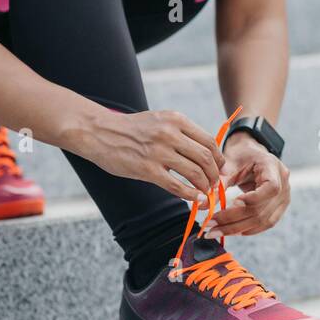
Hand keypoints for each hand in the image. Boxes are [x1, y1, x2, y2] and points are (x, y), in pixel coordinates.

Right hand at [74, 108, 225, 203]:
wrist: (100, 132)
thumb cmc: (132, 129)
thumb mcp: (161, 120)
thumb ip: (182, 133)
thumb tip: (206, 154)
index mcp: (176, 120)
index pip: (209, 141)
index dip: (219, 158)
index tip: (219, 168)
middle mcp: (170, 134)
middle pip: (206, 158)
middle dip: (214, 174)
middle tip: (214, 184)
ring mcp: (159, 152)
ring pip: (195, 173)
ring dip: (204, 186)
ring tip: (205, 192)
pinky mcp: (147, 169)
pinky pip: (177, 186)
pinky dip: (190, 195)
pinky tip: (195, 199)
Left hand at [203, 131, 289, 236]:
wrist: (252, 156)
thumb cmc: (241, 156)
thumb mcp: (230, 162)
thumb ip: (220, 181)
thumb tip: (203, 204)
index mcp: (272, 167)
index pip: (270, 188)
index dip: (253, 199)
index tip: (232, 203)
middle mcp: (284, 184)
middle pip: (261, 210)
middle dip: (234, 220)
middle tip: (210, 224)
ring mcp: (284, 198)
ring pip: (262, 221)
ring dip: (237, 229)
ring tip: (215, 230)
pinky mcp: (279, 208)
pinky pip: (265, 224)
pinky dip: (247, 229)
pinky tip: (231, 230)